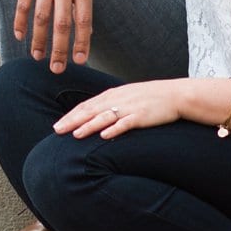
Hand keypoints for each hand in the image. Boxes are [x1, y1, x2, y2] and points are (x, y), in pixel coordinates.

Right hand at [12, 0, 92, 71]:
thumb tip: (83, 28)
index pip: (84, 20)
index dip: (81, 43)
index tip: (78, 61)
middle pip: (62, 24)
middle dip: (59, 50)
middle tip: (56, 69)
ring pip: (41, 17)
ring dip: (39, 40)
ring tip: (38, 57)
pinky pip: (23, 3)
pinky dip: (21, 21)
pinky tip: (19, 35)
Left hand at [53, 79, 184, 139]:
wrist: (174, 94)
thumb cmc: (148, 97)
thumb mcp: (125, 96)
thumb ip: (109, 104)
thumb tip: (92, 115)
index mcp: (112, 95)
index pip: (86, 105)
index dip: (70, 115)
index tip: (56, 125)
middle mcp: (117, 99)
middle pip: (90, 111)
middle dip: (72, 121)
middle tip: (57, 130)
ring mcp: (129, 107)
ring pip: (104, 117)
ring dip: (89, 126)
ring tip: (75, 134)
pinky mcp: (142, 116)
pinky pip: (126, 123)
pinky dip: (115, 129)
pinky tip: (104, 136)